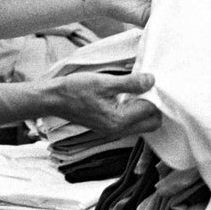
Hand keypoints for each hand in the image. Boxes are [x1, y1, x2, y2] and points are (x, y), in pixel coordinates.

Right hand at [43, 71, 160, 136]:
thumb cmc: (75, 90)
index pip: (151, 111)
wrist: (54, 99)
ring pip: (143, 124)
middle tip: (149, 86)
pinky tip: (131, 94)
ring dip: (146, 108)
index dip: (155, 94)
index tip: (153, 79)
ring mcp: (114, 130)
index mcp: (119, 121)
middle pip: (152, 123)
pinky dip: (136, 110)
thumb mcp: (104, 82)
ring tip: (140, 88)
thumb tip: (152, 80)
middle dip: (156, 106)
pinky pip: (132, 122)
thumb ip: (130, 83)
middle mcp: (118, 130)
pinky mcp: (109, 126)